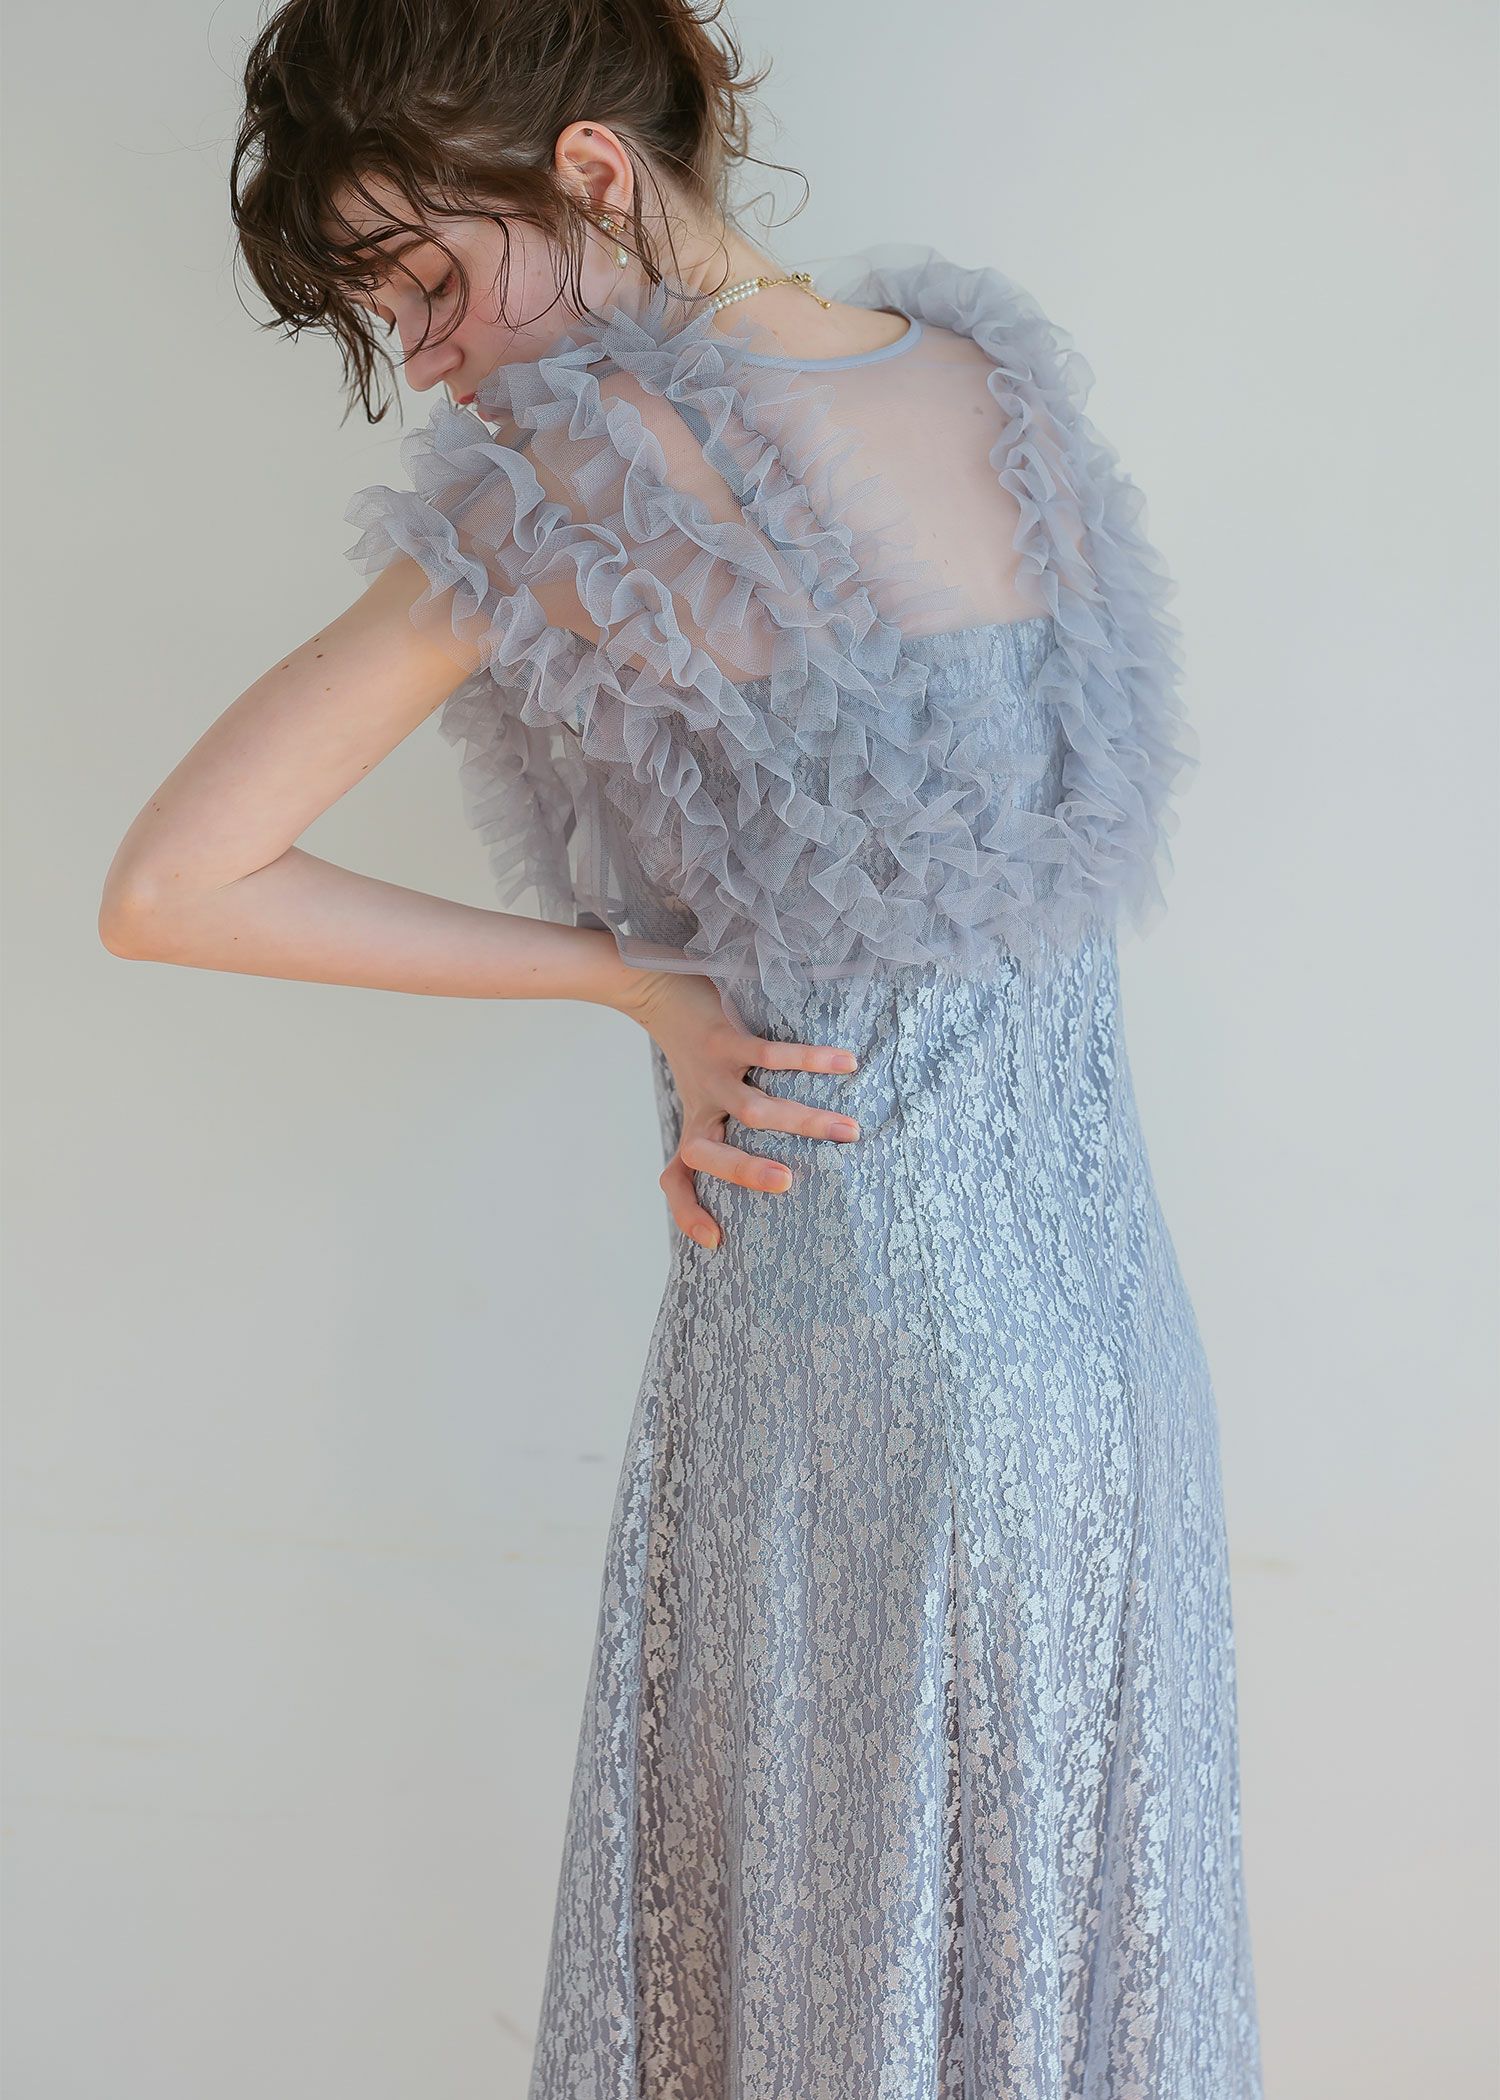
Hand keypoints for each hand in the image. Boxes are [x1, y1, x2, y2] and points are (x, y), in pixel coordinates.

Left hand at [618, 970, 860, 1250]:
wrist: (661, 989)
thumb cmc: (696, 1053)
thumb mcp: (703, 1097)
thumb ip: (730, 1126)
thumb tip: (796, 1166)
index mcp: (695, 1125)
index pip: (676, 1178)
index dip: (687, 1211)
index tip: (715, 1240)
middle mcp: (702, 1105)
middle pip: (712, 1152)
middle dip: (748, 1172)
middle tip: (789, 1183)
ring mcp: (714, 1073)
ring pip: (755, 1110)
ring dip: (804, 1122)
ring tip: (850, 1131)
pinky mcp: (727, 1038)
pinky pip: (771, 1055)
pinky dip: (811, 1060)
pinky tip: (848, 1062)